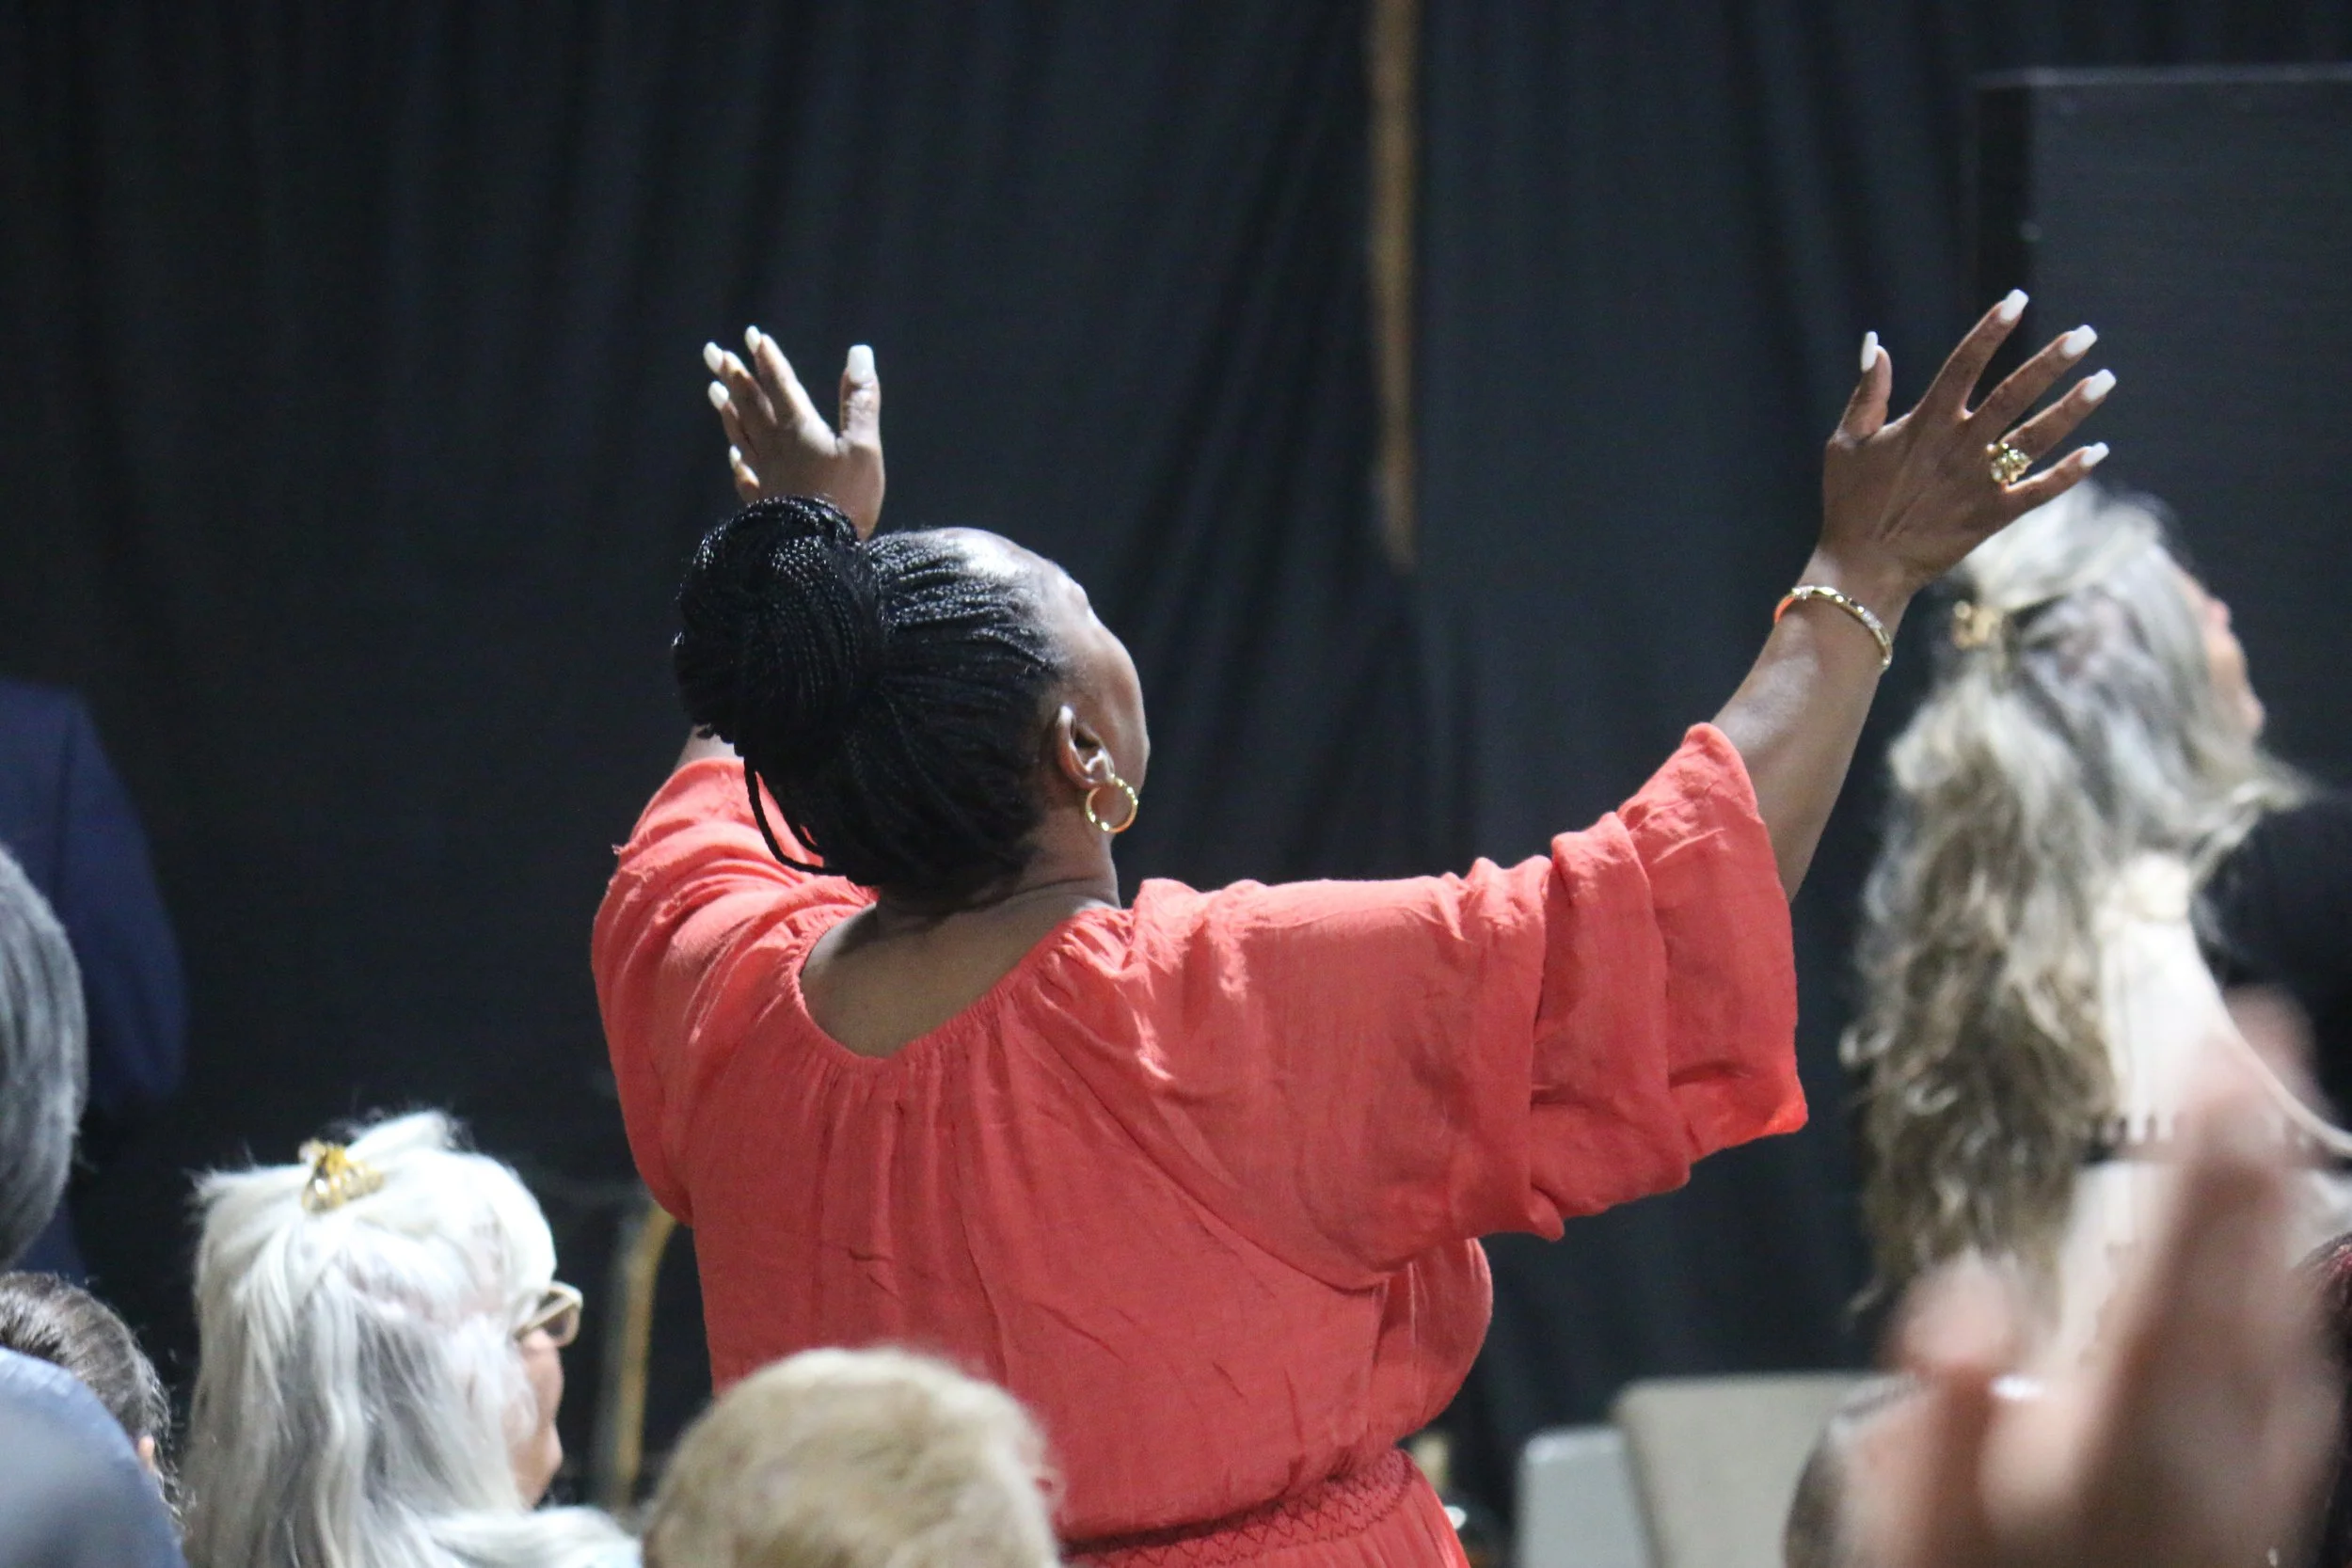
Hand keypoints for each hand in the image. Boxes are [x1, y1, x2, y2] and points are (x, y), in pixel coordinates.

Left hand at [703, 331, 884, 537]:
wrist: (816, 555)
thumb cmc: (846, 500)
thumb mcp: (864, 447)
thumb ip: (861, 401)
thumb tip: (859, 352)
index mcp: (799, 430)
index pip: (780, 385)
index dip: (767, 359)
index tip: (751, 335)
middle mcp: (774, 447)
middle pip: (750, 404)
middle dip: (733, 375)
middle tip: (712, 352)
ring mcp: (765, 477)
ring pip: (741, 435)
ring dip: (728, 410)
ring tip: (713, 390)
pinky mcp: (763, 505)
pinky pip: (745, 477)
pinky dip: (738, 461)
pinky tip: (734, 456)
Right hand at [1818, 292, 2114, 614]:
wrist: (1862, 568)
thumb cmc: (1849, 503)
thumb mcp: (1846, 443)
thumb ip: (1866, 393)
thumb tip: (1875, 343)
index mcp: (1924, 423)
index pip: (1964, 364)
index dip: (1991, 330)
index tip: (2017, 300)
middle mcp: (1958, 447)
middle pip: (2014, 394)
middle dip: (2052, 362)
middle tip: (2086, 335)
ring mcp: (1979, 482)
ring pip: (2036, 438)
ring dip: (2072, 408)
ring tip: (2104, 379)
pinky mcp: (1991, 516)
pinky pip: (2039, 491)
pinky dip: (2069, 472)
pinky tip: (2098, 450)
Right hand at [1856, 1027, 2337, 1567]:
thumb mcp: (1917, 1523)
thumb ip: (1943, 1408)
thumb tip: (1967, 1295)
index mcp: (2128, 1434)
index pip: (2181, 1258)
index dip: (2208, 1149)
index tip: (2226, 1055)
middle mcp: (2212, 1453)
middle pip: (2249, 1274)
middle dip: (2255, 1152)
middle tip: (2265, 1045)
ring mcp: (2246, 1489)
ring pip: (2284, 1327)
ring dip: (2279, 1220)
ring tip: (2273, 1133)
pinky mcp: (2253, 1517)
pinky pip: (2294, 1393)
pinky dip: (2293, 1316)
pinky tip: (2295, 1301)